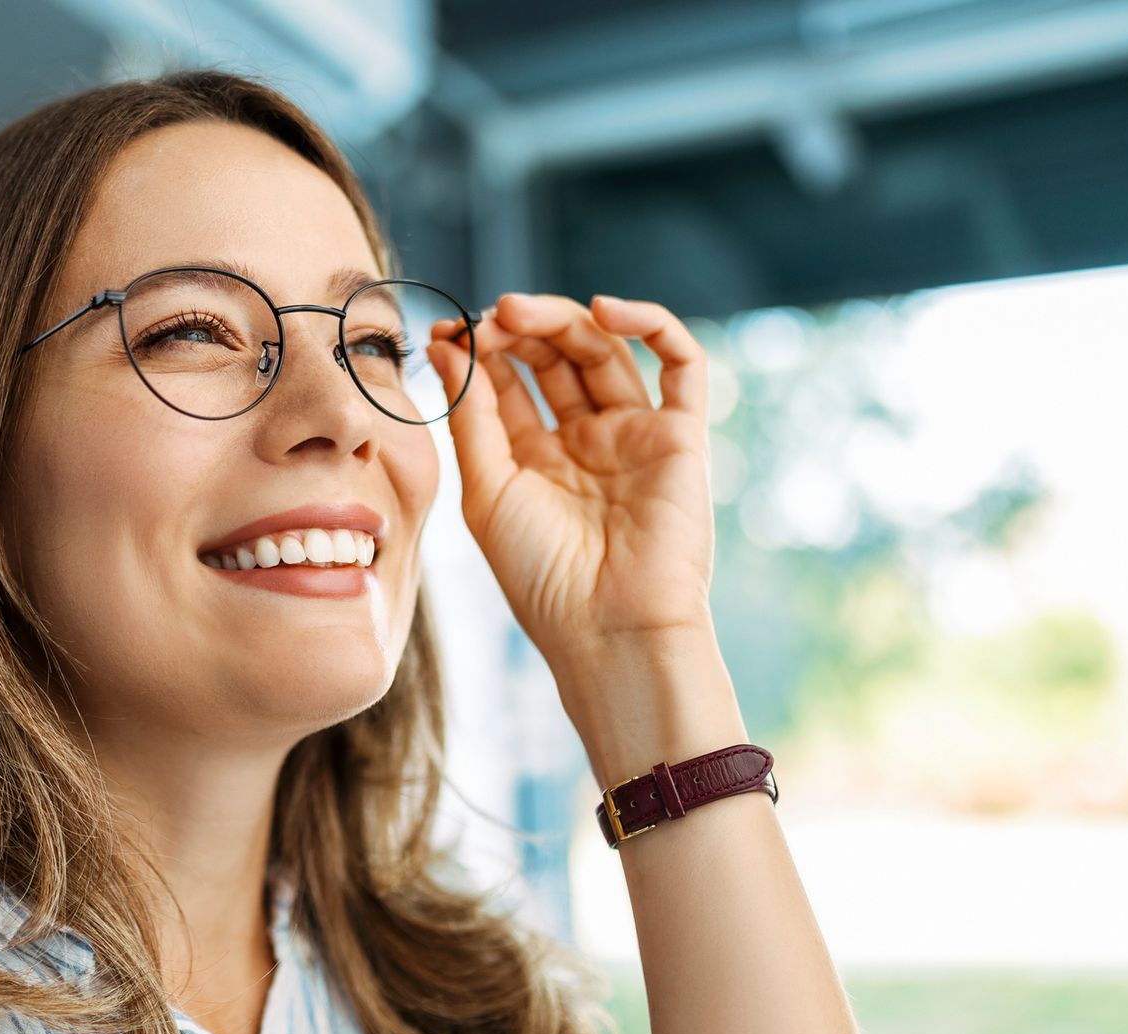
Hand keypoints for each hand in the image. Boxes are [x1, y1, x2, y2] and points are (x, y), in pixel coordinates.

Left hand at [425, 292, 718, 662]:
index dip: (477, 352)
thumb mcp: (487, 491)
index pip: (508, 383)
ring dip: (561, 319)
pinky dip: (651, 324)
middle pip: (554, 358)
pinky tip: (605, 312)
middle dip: (516, 330)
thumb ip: (471, 416)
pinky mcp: (682, 435)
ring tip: (515, 311)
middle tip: (482, 319)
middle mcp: (587, 442)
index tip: (443, 334)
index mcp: (535, 459)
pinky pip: (683, 363)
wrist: (609, 628)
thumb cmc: (541, 576)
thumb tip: (446, 346)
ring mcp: (635, 435)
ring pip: (604, 350)